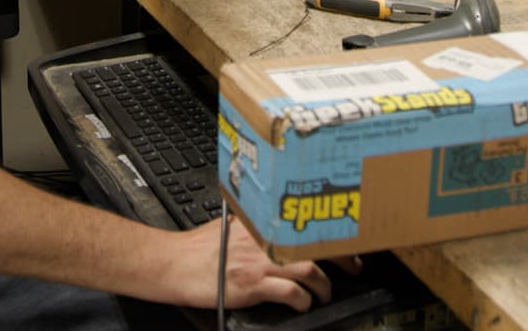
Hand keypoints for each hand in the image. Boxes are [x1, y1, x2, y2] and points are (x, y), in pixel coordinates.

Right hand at [164, 216, 360, 310]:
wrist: (174, 265)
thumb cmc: (197, 249)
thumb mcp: (229, 226)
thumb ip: (254, 227)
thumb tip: (272, 229)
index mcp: (259, 223)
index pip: (305, 222)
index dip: (332, 233)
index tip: (346, 241)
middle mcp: (262, 239)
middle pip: (314, 243)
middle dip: (341, 257)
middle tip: (354, 266)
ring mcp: (258, 261)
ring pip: (309, 268)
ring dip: (324, 284)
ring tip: (325, 293)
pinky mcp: (252, 285)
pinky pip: (289, 293)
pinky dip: (302, 301)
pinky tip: (302, 305)